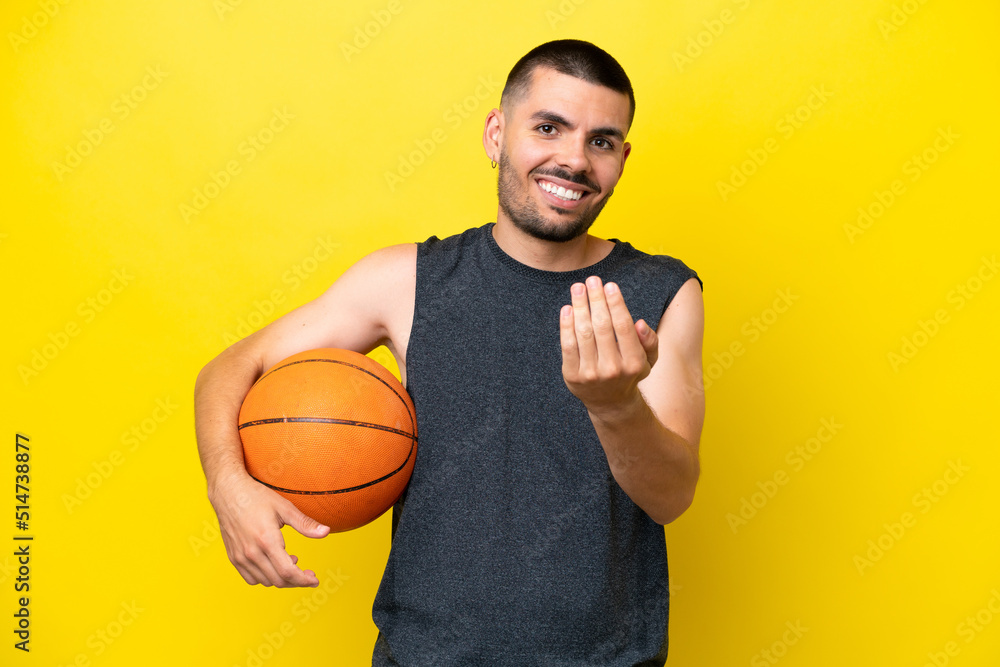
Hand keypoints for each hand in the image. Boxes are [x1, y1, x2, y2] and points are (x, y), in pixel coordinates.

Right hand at [208, 471, 329, 586]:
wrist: (229, 492)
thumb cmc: (257, 497)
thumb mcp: (284, 508)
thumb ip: (305, 524)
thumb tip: (326, 532)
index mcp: (267, 540)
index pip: (288, 572)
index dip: (304, 580)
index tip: (315, 580)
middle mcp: (252, 552)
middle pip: (278, 580)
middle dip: (296, 580)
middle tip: (308, 573)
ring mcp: (240, 557)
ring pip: (265, 582)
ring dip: (281, 578)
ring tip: (291, 561)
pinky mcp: (233, 557)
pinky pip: (251, 579)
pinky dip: (265, 577)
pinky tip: (273, 564)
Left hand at [559, 276, 658, 416]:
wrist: (610, 402)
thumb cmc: (630, 372)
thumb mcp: (648, 360)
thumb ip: (649, 341)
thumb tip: (640, 323)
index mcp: (634, 362)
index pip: (623, 326)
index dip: (615, 303)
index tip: (609, 285)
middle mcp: (612, 369)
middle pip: (602, 326)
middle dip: (596, 300)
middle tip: (592, 280)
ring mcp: (591, 373)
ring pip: (583, 333)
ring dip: (580, 306)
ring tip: (578, 288)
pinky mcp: (572, 375)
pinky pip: (567, 345)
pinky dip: (566, 325)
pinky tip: (567, 308)